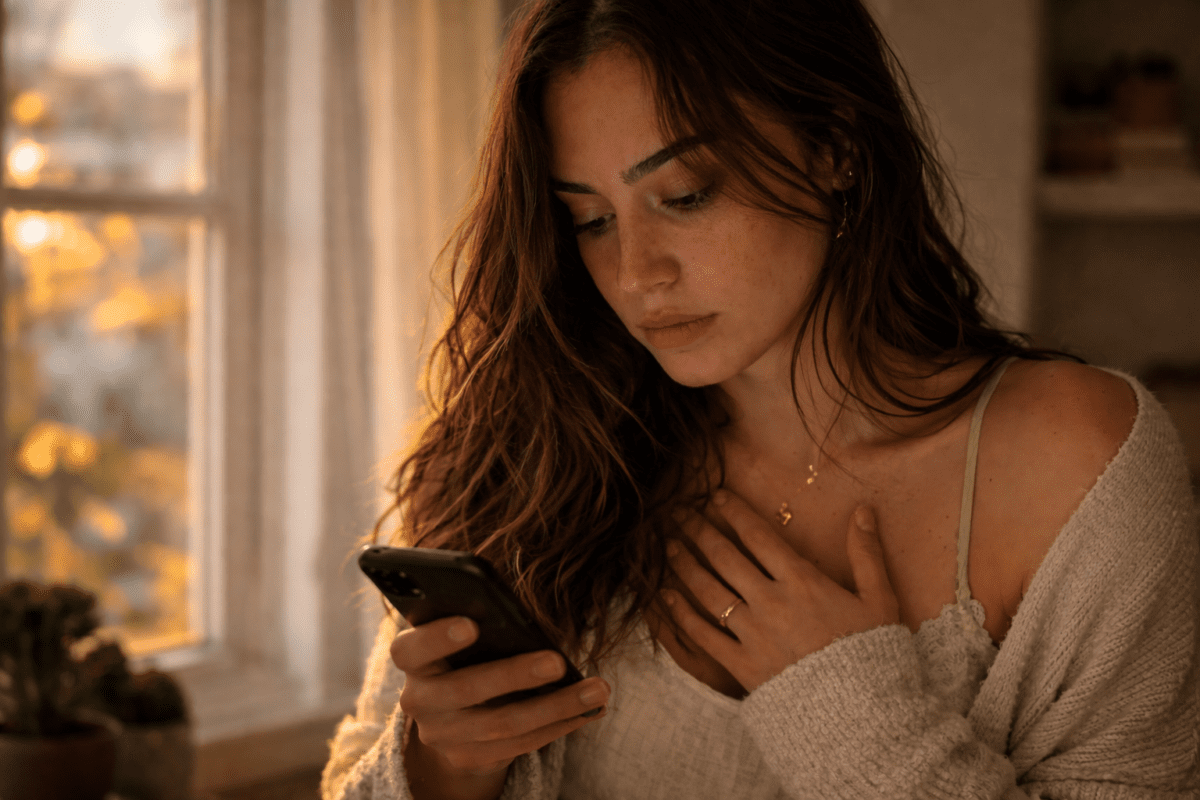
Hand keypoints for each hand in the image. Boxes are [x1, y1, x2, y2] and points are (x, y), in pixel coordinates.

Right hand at [391, 616, 608, 795]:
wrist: (451, 715)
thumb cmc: (466, 652)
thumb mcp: (460, 635)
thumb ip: (478, 622)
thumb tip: (522, 618)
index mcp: (411, 657)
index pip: (411, 649)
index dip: (438, 637)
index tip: (472, 624)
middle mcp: (419, 700)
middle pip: (466, 690)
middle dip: (515, 675)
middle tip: (557, 661)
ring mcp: (443, 735)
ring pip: (504, 723)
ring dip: (557, 705)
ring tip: (597, 688)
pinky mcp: (470, 757)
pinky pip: (520, 745)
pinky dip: (559, 725)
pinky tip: (589, 710)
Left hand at [662, 490, 899, 692]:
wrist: (860, 713)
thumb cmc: (871, 653)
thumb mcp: (879, 600)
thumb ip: (866, 553)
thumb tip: (863, 510)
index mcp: (802, 581)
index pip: (758, 537)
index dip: (734, 512)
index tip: (715, 496)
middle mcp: (770, 601)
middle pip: (725, 557)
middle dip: (699, 529)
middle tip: (679, 512)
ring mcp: (753, 633)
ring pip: (708, 590)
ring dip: (684, 564)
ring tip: (668, 546)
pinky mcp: (741, 664)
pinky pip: (703, 634)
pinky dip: (681, 614)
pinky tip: (665, 597)